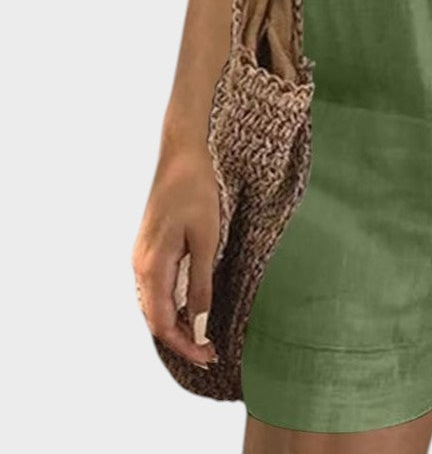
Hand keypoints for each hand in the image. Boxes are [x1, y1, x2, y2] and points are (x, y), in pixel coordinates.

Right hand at [132, 147, 220, 368]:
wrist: (184, 154)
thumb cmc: (198, 191)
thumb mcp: (207, 239)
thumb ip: (202, 283)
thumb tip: (201, 326)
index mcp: (152, 265)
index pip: (163, 322)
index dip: (185, 345)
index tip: (210, 357)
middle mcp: (139, 265)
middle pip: (155, 318)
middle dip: (182, 340)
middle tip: (212, 353)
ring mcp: (141, 256)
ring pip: (154, 305)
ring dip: (177, 324)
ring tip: (205, 336)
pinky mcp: (148, 248)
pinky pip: (156, 288)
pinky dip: (173, 305)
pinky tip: (192, 308)